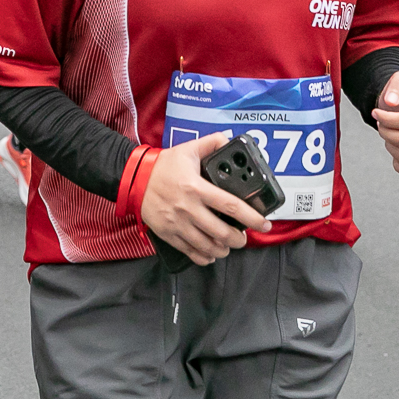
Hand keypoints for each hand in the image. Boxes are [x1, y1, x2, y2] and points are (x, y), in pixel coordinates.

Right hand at [139, 134, 269, 265]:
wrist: (134, 178)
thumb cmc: (162, 165)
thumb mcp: (187, 149)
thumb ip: (211, 143)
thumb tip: (229, 141)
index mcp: (196, 188)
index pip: (230, 206)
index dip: (251, 217)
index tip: (264, 224)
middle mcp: (188, 208)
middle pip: (222, 232)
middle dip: (238, 239)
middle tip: (243, 237)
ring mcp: (178, 224)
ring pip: (207, 246)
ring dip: (223, 249)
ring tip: (228, 245)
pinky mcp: (168, 233)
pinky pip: (190, 252)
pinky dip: (204, 257)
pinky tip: (211, 254)